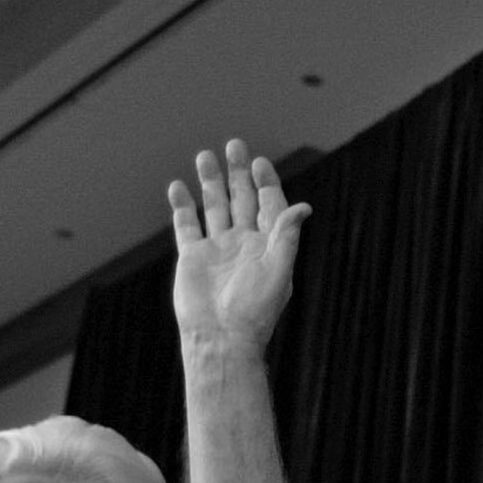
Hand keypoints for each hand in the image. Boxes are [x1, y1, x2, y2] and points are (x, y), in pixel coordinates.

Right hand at [168, 139, 310, 350]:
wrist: (221, 337)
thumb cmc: (254, 310)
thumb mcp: (279, 270)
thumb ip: (287, 236)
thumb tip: (303, 206)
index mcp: (268, 247)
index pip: (270, 207)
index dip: (266, 184)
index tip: (259, 163)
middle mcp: (243, 245)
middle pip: (242, 200)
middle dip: (239, 174)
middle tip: (235, 145)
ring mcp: (217, 249)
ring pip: (214, 207)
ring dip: (211, 182)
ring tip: (205, 156)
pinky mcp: (193, 257)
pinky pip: (186, 225)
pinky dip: (182, 205)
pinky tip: (179, 186)